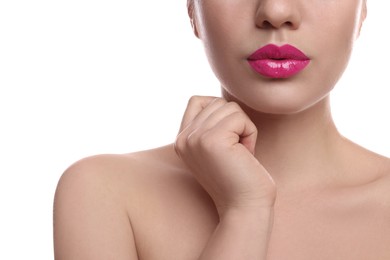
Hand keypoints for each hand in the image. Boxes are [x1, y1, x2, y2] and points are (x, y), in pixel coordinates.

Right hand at [175, 96, 275, 215]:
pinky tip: (246, 154)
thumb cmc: (238, 177)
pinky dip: (250, 133)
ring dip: (244, 128)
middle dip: (235, 122)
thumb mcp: (215, 147)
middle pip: (217, 102)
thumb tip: (222, 101)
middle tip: (236, 151)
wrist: (244, 207)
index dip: (219, 112)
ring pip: (230, 107)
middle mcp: (183, 138)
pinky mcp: (212, 140)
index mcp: (181, 140)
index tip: (228, 140)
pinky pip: (240, 118)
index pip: (197, 100)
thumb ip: (209, 124)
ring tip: (240, 153)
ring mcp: (195, 139)